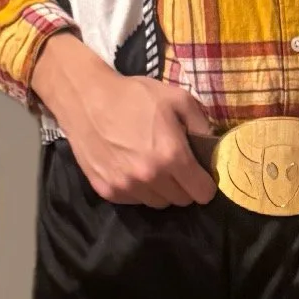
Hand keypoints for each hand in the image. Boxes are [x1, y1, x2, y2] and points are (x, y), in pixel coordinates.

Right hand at [30, 33, 216, 207]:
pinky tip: (131, 167)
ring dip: (161, 190)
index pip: (202, 193)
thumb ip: (201, 124)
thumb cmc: (134, 95)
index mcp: (171, 156)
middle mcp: (150, 177)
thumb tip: (212, 147)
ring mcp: (126, 187)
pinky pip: (134, 200)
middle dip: (184, 186)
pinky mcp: (107, 190)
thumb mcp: (177, 98)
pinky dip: (138, 190)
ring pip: (158, 203)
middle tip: (175, 166)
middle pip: (181, 201)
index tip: (200, 174)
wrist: (86, 98)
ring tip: (152, 166)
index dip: (205, 184)